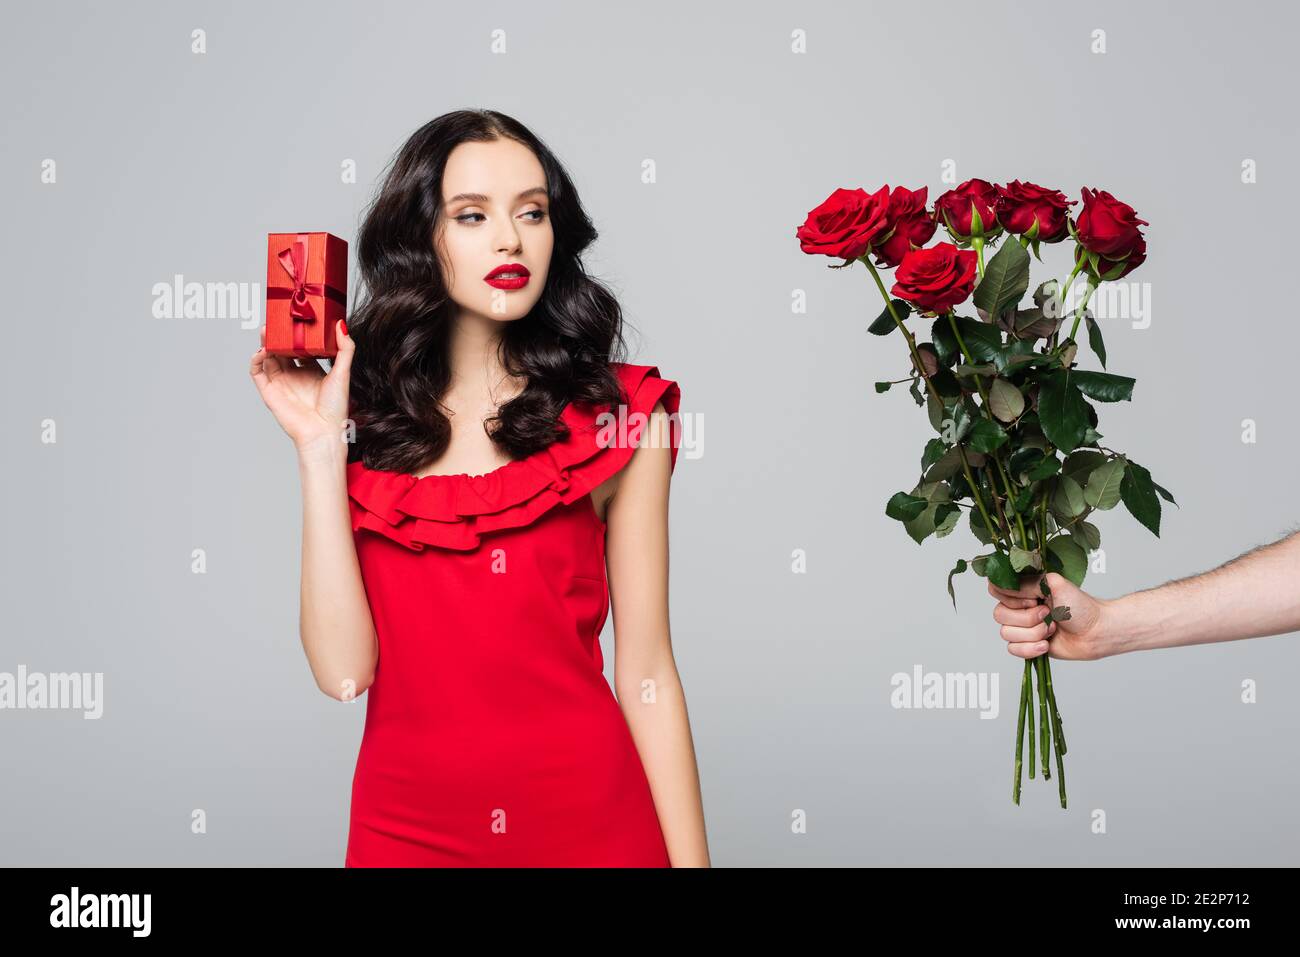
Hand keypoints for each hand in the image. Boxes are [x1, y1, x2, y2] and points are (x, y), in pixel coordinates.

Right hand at [249, 319, 354, 458]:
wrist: (323, 432)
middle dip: (278, 335)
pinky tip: (263, 350)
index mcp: (311, 371)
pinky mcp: (269, 392)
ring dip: (265, 342)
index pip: (300, 348)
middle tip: (277, 320)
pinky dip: (256, 359)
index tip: (296, 320)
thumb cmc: (335, 408)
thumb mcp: (343, 372)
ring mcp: (280, 383)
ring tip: (267, 329)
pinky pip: (257, 372)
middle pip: (281, 349)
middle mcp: (294, 376)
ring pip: (267, 357)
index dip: (296, 335)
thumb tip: (341, 324)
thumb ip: (345, 348)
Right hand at [987, 572, 1109, 660]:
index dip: (1010, 596)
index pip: (995, 589)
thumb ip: (1029, 581)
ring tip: (1052, 629)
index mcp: (1024, 590)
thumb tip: (1013, 586)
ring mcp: (1022, 627)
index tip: (1033, 598)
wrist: (1096, 632)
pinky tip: (1046, 644)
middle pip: (999, 614)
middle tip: (1047, 614)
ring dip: (1033, 633)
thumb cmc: (1080, 606)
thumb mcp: (1054, 584)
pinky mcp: (1027, 645)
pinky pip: (1013, 649)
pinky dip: (1031, 648)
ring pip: (1006, 633)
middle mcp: (1019, 608)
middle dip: (1027, 618)